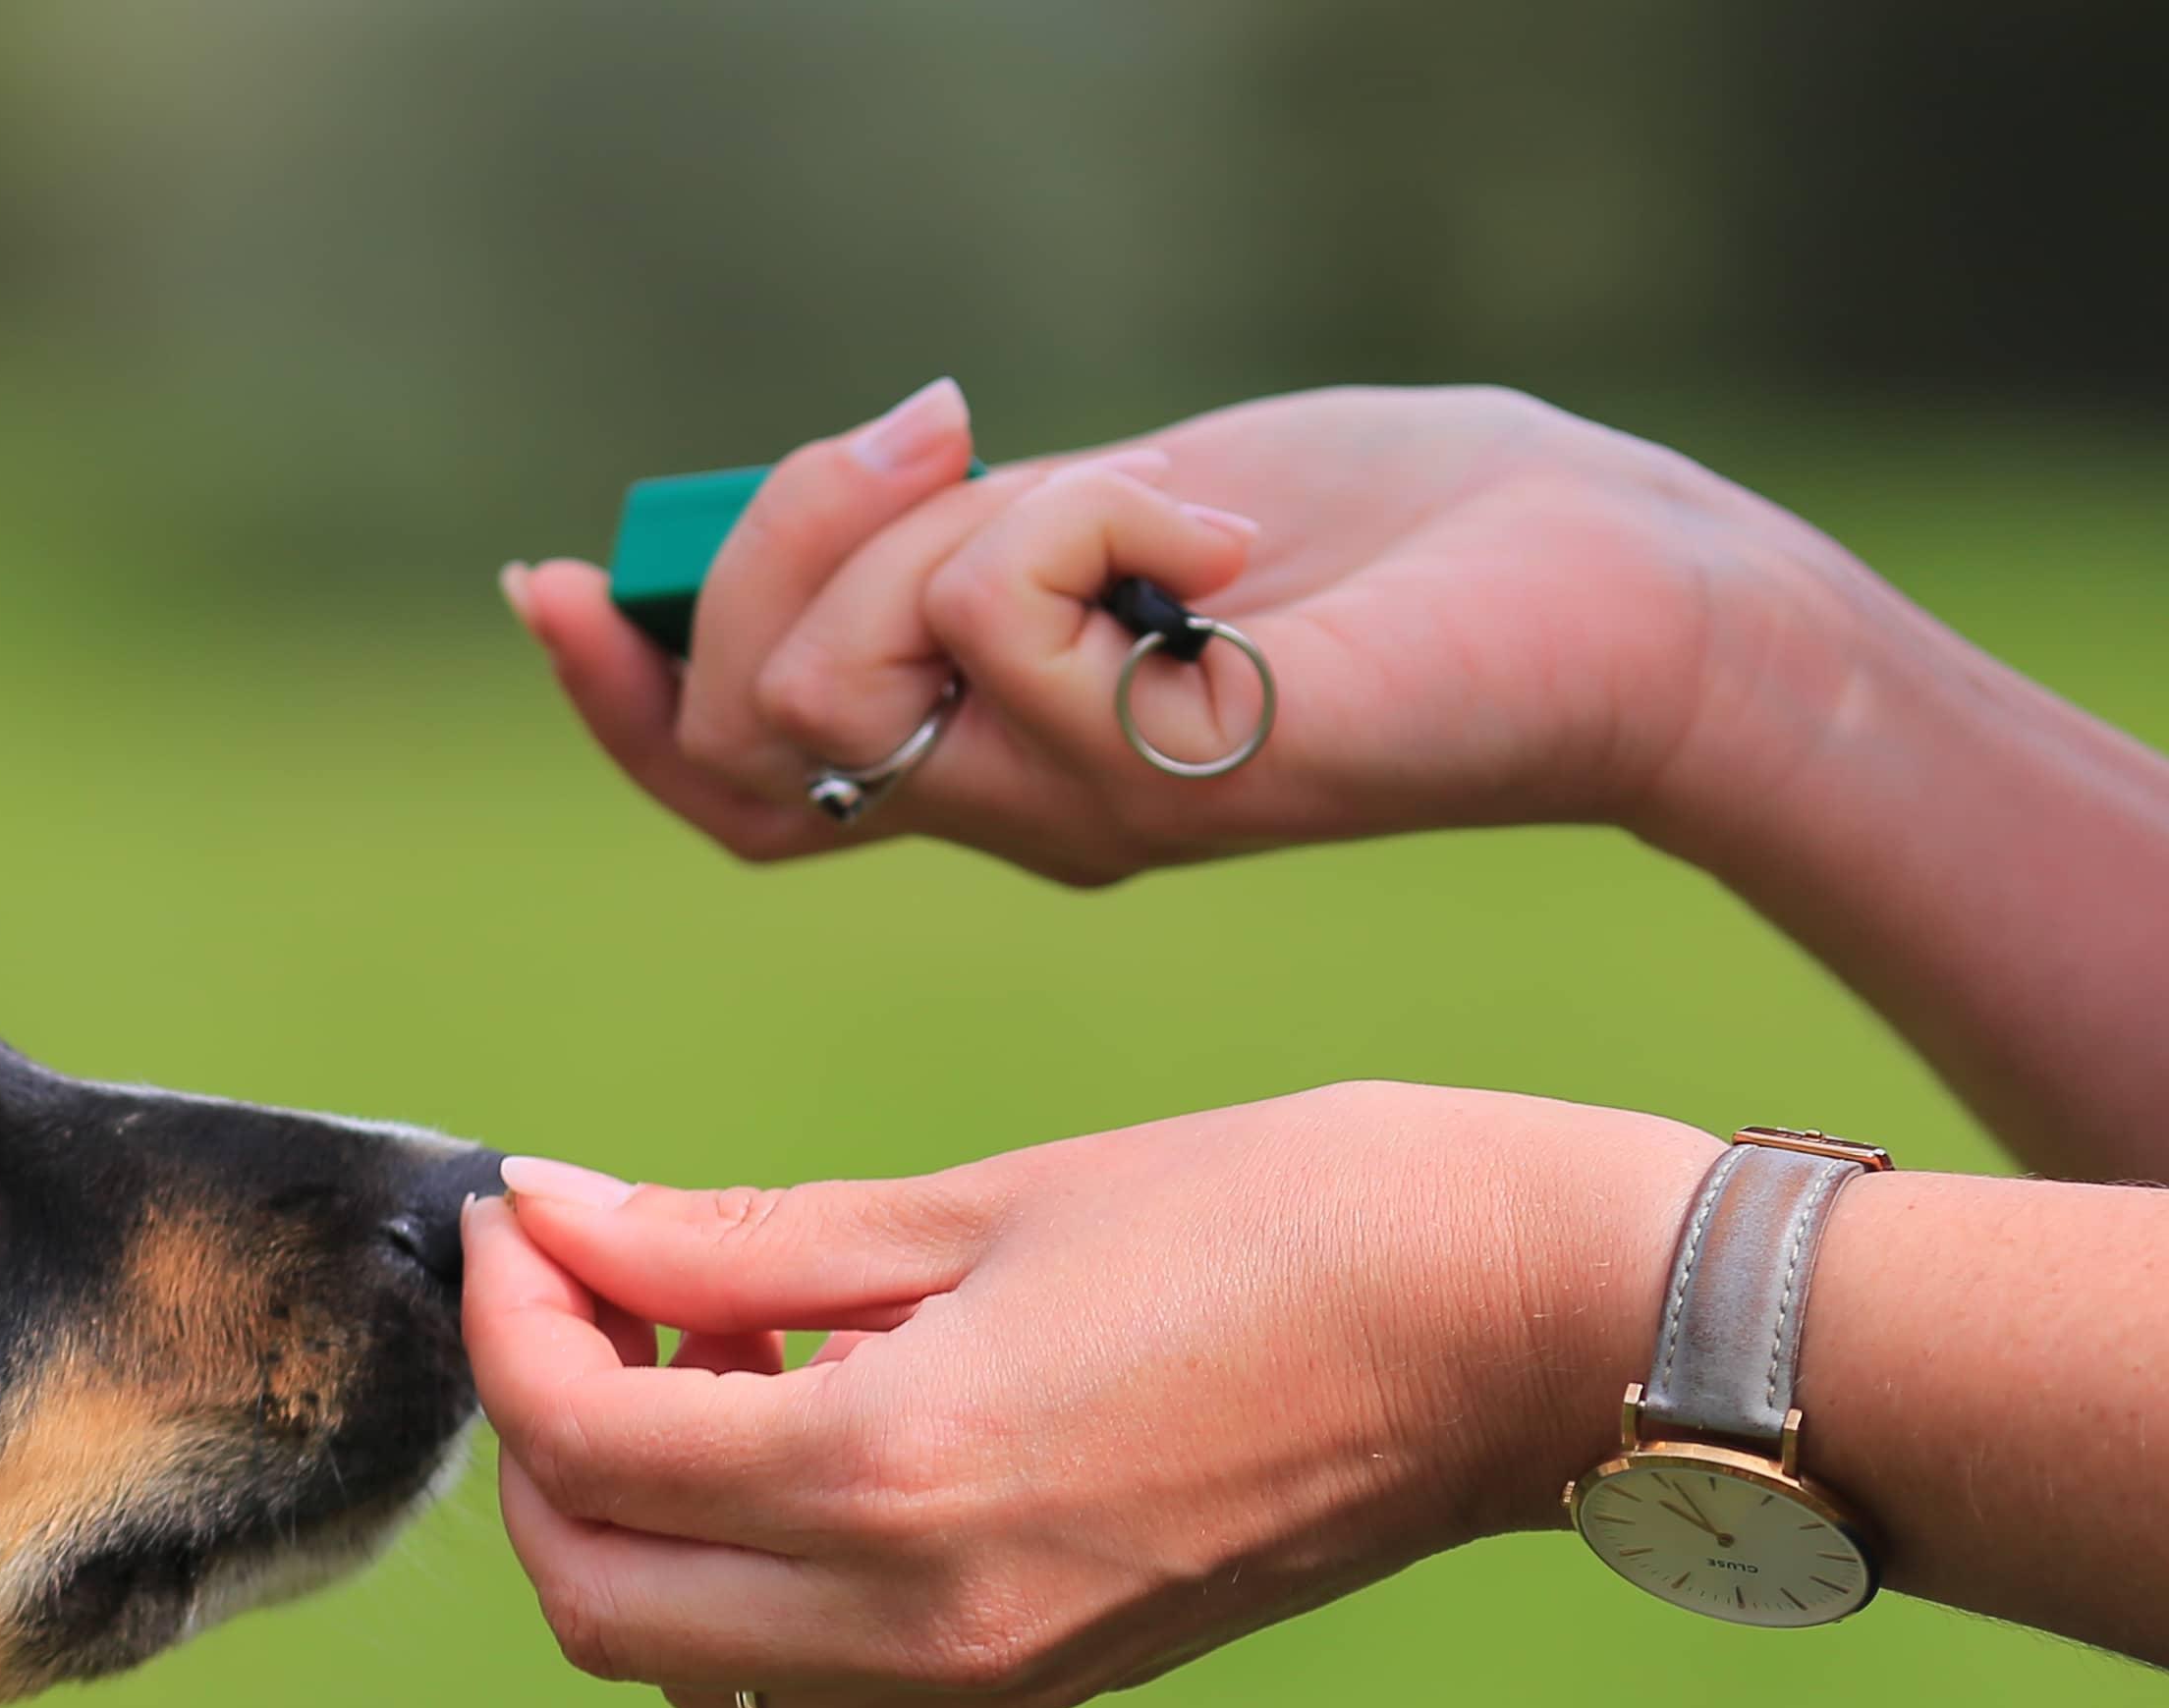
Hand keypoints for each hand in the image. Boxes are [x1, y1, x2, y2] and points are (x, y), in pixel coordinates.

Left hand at [461, 1085, 1716, 1707]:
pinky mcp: (1035, 1677)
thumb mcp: (990, 1201)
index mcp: (898, 1478)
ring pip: (684, 1652)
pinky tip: (807, 1409)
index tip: (524, 1212)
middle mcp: (921, 1622)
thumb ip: (739, 1239)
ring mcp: (982, 1675)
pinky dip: (739, 1557)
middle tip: (591, 1285)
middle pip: (594, 1597)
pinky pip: (802, 1663)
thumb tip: (550, 1217)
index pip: (582, 1445)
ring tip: (709, 1340)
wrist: (1538, 1334)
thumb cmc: (1294, 1213)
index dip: (512, 1317)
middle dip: (543, 1442)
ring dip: (635, 1511)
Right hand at [505, 383, 1859, 880]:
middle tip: (936, 435)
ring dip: (943, 530)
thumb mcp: (1118, 510)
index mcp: (982, 757)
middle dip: (779, 542)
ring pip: (838, 681)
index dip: (617, 698)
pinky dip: (1100, 514)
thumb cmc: (1393, 545)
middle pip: (744, 721)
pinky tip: (1229, 544)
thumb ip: (965, 536)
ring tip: (1124, 498)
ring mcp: (1078, 811)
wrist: (1615, 598)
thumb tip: (831, 491)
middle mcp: (1008, 812)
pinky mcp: (1159, 777)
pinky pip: (1003, 615)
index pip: (724, 780)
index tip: (553, 580)